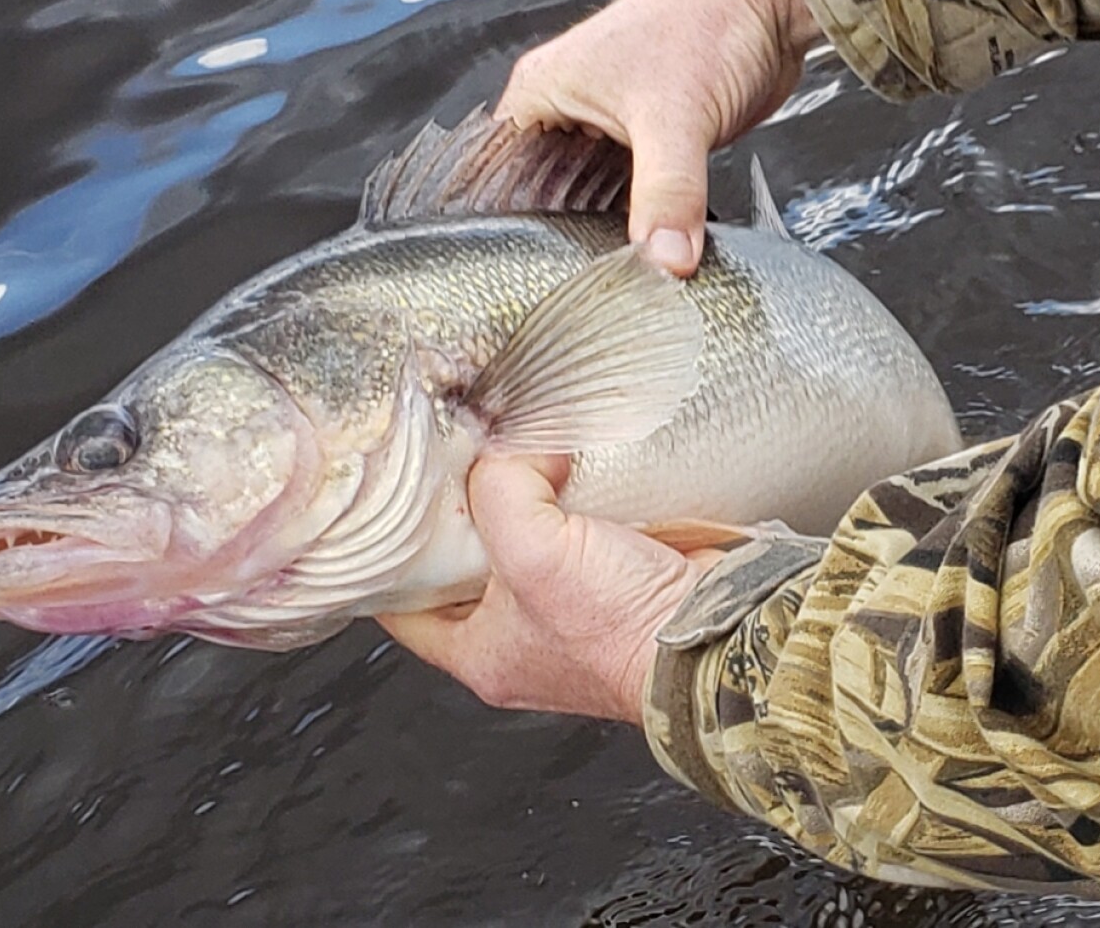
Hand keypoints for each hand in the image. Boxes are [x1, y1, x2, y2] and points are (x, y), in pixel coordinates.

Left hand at [376, 455, 721, 724]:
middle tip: (453, 459)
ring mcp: (572, 609)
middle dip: (463, 512)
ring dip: (526, 495)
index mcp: (481, 654)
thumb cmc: (623, 629)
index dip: (385, 559)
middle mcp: (522, 638)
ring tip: (513, 447)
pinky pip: (581, 527)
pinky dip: (576, 495)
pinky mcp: (618, 578)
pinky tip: (573, 460)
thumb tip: (513, 443)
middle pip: (465, 563)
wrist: (720, 633)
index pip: (402, 610)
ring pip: (526, 537)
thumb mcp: (533, 550)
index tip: (379, 512)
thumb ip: (501, 486)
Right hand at [497, 0, 822, 276]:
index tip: (541, 280)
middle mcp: (564, 111)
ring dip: (611, 235)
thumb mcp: (674, 119)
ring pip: (593, 202)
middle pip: (548, 201)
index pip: (502, 181)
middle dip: (570, 243)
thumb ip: (666, 195)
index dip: (519, 234)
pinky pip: (632, 198)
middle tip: (588, 293)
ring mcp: (605, 127)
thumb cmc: (706, 23)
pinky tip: (654, 254)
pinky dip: (643, 223)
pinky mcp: (647, 142)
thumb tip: (665, 264)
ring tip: (621, 282)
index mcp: (540, 94)